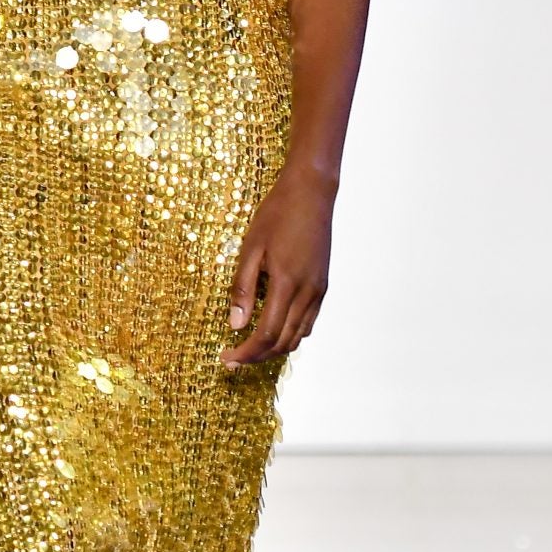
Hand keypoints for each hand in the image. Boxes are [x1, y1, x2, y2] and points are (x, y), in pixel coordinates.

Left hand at [221, 168, 335, 367]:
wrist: (312, 192)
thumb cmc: (277, 214)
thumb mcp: (251, 248)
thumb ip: (242, 289)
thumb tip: (235, 325)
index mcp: (286, 284)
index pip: (266, 334)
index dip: (246, 352)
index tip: (227, 358)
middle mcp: (307, 292)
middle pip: (283, 341)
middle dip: (257, 356)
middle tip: (234, 358)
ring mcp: (319, 290)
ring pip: (299, 336)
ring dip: (275, 348)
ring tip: (251, 347)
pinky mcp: (323, 285)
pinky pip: (309, 322)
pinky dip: (291, 334)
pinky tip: (274, 329)